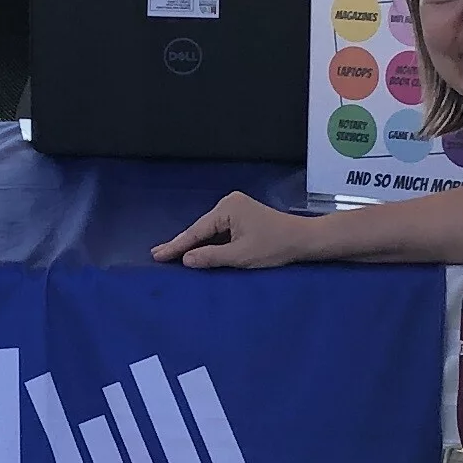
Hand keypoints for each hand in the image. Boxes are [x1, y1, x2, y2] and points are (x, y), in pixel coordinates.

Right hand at [153, 193, 314, 270]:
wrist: (304, 239)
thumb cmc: (274, 247)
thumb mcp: (241, 256)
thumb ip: (211, 257)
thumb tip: (186, 259)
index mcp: (228, 208)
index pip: (197, 231)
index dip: (177, 246)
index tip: (157, 255)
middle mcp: (229, 203)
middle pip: (202, 228)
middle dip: (183, 244)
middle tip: (158, 255)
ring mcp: (236, 208)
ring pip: (210, 230)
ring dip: (196, 244)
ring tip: (171, 255)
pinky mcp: (243, 217)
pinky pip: (220, 231)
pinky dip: (210, 242)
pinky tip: (197, 251)